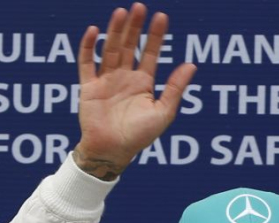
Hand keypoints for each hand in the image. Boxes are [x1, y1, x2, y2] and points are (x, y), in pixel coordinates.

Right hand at [74, 3, 196, 179]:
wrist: (113, 151)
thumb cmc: (140, 136)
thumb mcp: (163, 112)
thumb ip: (175, 88)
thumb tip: (192, 64)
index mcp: (143, 83)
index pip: (150, 53)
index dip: (155, 36)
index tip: (161, 17)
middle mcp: (124, 78)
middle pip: (130, 46)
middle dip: (135, 27)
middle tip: (140, 7)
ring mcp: (106, 80)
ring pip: (111, 49)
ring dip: (115, 31)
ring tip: (121, 12)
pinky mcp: (89, 87)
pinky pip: (87, 63)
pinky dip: (89, 47)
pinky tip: (94, 31)